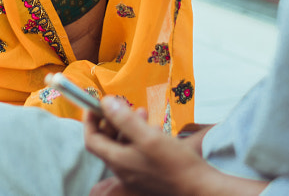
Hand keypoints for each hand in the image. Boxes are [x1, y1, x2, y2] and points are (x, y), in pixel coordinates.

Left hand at [83, 98, 209, 195]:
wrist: (199, 188)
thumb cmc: (176, 164)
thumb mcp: (149, 136)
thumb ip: (125, 119)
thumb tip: (106, 102)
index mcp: (118, 160)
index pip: (92, 139)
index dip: (89, 120)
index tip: (93, 103)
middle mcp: (123, 169)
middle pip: (107, 141)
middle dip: (112, 120)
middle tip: (123, 104)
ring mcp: (135, 173)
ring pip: (124, 145)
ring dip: (128, 126)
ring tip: (142, 111)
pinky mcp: (148, 173)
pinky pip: (136, 151)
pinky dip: (140, 136)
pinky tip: (155, 128)